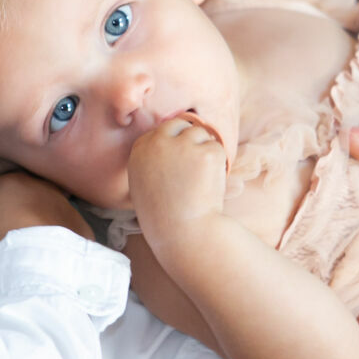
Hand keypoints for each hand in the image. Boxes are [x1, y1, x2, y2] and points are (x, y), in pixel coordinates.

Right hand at [0, 170, 89, 263]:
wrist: (43, 261)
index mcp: (11, 179)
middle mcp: (41, 185)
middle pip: (20, 198)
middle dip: (13, 212)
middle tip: (5, 237)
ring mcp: (65, 204)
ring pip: (44, 211)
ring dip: (36, 223)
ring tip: (28, 246)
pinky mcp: (81, 225)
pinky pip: (64, 229)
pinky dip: (56, 237)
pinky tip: (48, 252)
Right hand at [127, 115, 228, 250]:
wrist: (183, 234)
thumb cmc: (164, 216)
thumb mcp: (143, 184)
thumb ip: (151, 160)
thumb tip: (172, 141)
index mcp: (139, 149)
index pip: (162, 130)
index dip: (174, 144)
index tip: (179, 164)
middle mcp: (158, 142)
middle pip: (181, 124)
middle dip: (191, 139)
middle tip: (196, 165)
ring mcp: (183, 145)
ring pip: (202, 134)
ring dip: (205, 151)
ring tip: (201, 181)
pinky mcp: (207, 153)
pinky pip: (218, 149)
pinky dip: (219, 165)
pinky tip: (210, 186)